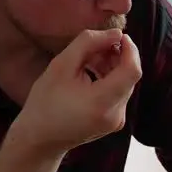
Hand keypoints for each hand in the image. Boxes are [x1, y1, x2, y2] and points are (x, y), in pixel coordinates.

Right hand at [17, 28, 140, 152]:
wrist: (39, 139)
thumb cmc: (45, 102)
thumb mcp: (61, 65)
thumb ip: (88, 43)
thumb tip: (115, 33)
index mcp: (102, 102)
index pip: (132, 70)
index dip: (130, 49)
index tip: (117, 35)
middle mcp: (115, 114)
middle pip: (129, 76)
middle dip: (117, 55)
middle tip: (96, 45)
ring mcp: (117, 120)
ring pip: (125, 83)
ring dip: (112, 66)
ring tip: (89, 58)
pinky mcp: (114, 121)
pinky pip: (119, 93)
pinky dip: (109, 78)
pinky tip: (92, 71)